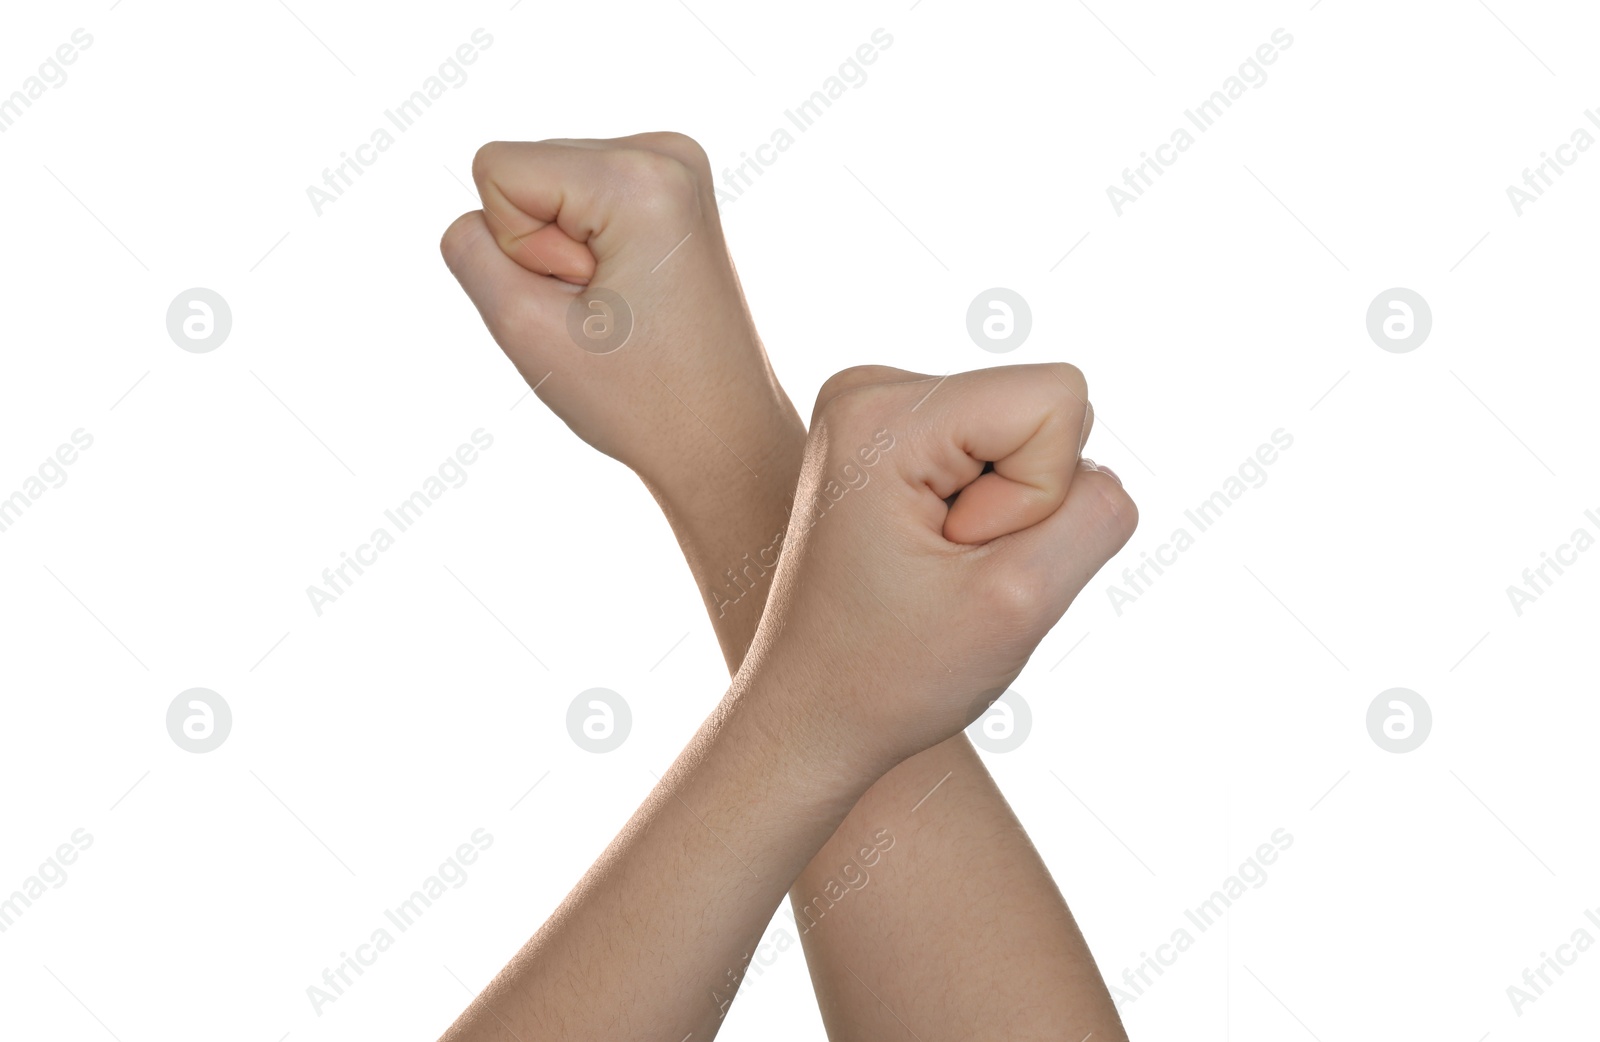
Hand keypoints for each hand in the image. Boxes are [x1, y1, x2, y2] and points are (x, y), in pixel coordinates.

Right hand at [440, 132, 802, 489]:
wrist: (725, 436)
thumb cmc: (639, 399)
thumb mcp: (524, 328)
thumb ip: (469, 250)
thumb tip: (479, 208)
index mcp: (638, 176)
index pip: (497, 171)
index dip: (517, 248)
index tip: (583, 298)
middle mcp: (666, 153)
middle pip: (526, 173)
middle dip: (545, 250)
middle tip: (607, 311)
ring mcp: (677, 166)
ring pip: (550, 188)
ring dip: (566, 254)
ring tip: (622, 307)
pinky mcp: (675, 190)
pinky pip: (581, 200)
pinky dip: (589, 250)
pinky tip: (632, 294)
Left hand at [739, 364, 1137, 766]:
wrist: (809, 715)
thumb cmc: (891, 674)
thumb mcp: (1018, 601)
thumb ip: (1094, 515)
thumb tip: (1100, 471)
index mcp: (885, 412)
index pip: (1057, 398)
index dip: (1040, 494)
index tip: (962, 554)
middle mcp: (872, 390)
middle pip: (1042, 412)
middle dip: (1023, 503)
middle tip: (945, 569)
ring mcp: (876, 412)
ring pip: (1026, 440)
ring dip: (1005, 517)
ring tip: (934, 570)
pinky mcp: (890, 442)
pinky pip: (998, 459)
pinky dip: (985, 517)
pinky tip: (930, 561)